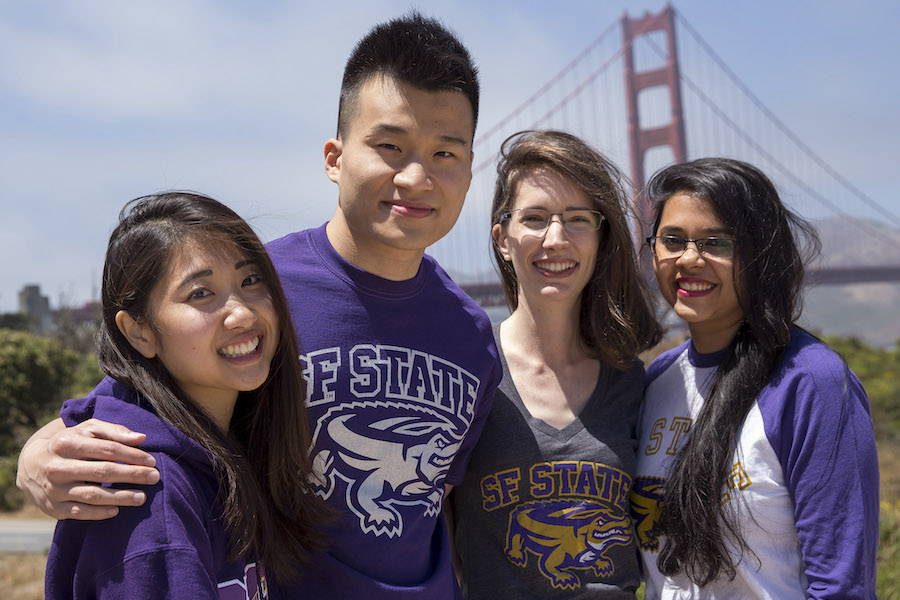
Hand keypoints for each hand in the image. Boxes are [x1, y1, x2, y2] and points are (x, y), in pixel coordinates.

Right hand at [16, 418, 159, 519]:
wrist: (30, 464)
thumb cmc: (70, 443)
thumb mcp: (86, 430)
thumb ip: (113, 431)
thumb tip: (141, 438)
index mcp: (66, 443)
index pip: (107, 449)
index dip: (132, 455)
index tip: (152, 461)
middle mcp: (57, 466)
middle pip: (102, 472)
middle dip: (132, 475)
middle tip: (155, 477)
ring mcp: (54, 489)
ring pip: (92, 494)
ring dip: (120, 497)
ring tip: (142, 497)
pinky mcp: (53, 508)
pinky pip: (80, 512)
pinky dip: (99, 513)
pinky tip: (117, 510)